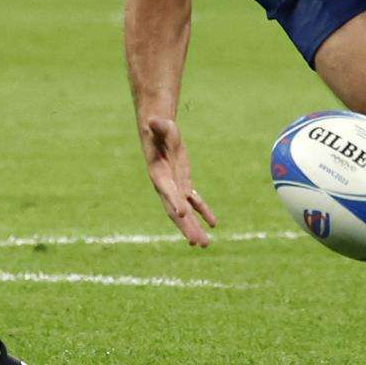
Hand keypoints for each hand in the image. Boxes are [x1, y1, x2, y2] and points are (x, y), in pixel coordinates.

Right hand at [140, 115, 215, 245]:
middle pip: (176, 210)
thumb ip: (158, 127)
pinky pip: (195, 201)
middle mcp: (166, 186)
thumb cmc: (158, 128)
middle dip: (186, 226)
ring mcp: (175, 187)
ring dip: (195, 227)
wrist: (158, 133)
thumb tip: (152, 120)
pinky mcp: (183, 184)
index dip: (174, 200)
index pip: (167, 190)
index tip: (182, 213)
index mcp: (159, 174)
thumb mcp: (160, 126)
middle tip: (196, 242)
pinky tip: (213, 224)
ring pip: (186, 212)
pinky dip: (204, 212)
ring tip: (205, 244)